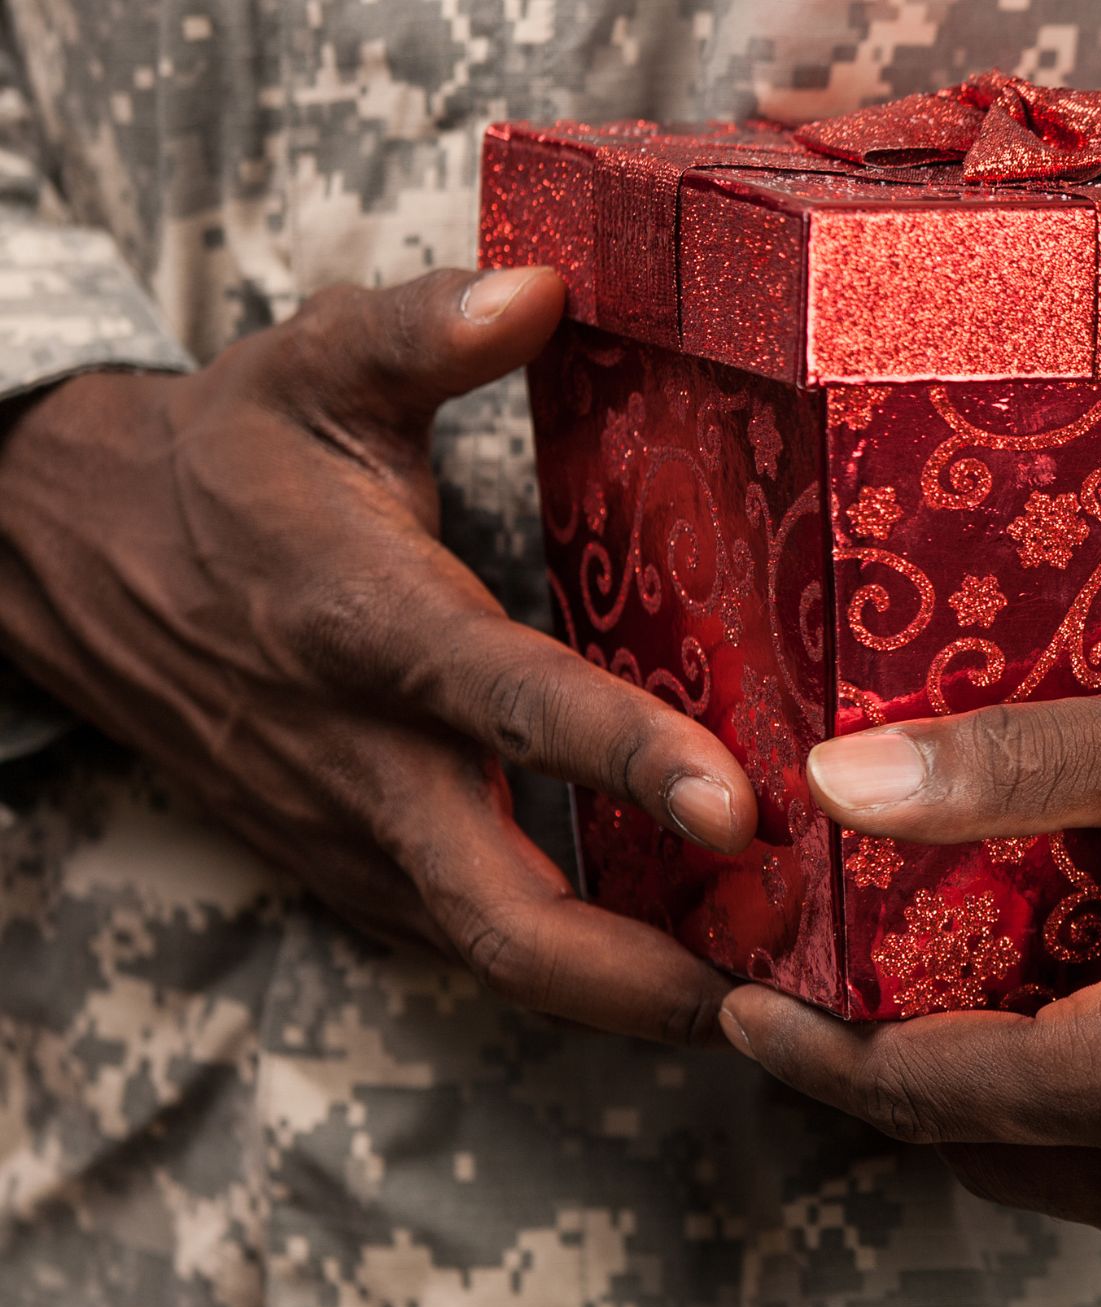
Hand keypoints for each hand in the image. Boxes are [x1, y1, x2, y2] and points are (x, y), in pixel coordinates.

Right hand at [0, 267, 757, 1042]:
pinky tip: (712, 965)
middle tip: (793, 997)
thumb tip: (544, 287)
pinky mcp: (365, 873)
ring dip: (638, 996)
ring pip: (501, 957)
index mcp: (367, 627)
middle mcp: (364, 759)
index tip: (735, 807)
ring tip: (793, 998)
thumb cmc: (235, 457)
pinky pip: (486, 946)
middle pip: (502, 918)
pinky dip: (591, 975)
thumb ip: (425, 330)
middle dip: (644, 980)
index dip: (621, 760)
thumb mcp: (315, 366)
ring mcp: (359, 837)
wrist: (79, 559)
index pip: (506, 703)